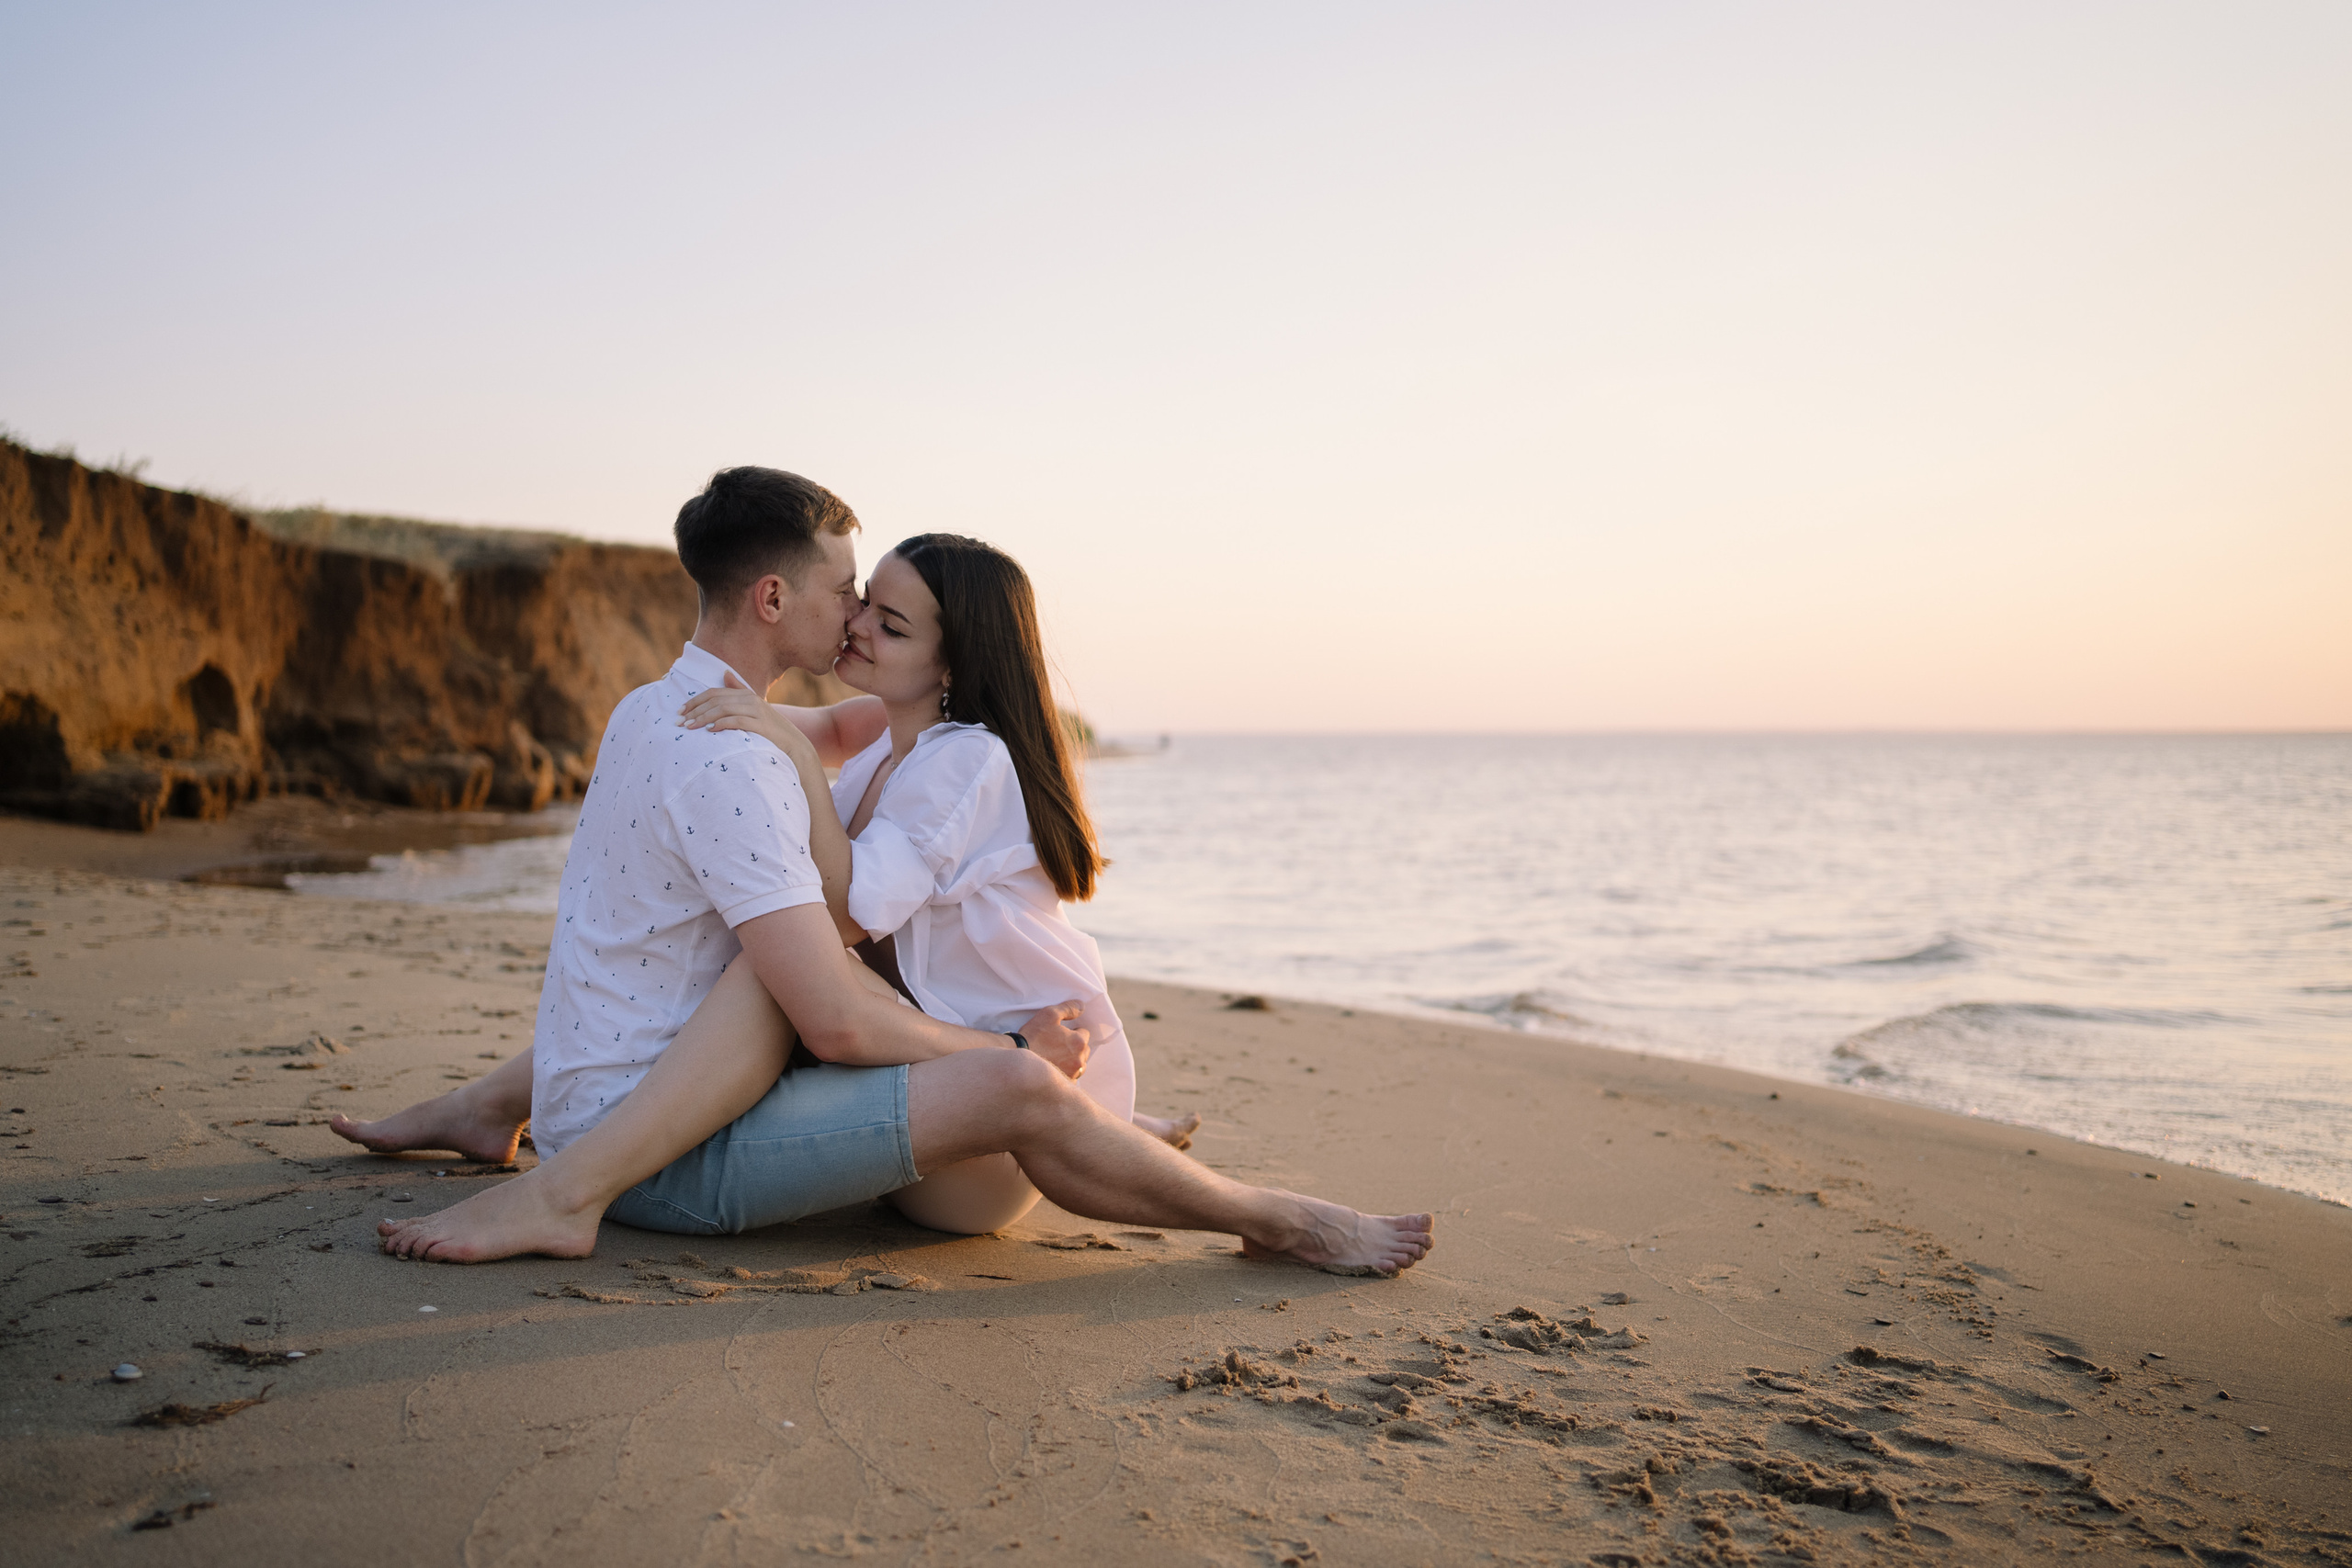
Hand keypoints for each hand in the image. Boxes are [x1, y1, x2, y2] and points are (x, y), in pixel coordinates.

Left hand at [680, 676, 815, 765]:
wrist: (795, 747)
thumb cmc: (771, 731)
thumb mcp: (754, 709)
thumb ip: (739, 691)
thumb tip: (724, 673)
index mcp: (746, 694)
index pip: (714, 693)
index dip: (695, 701)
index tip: (680, 711)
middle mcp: (751, 699)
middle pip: (716, 700)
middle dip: (694, 710)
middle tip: (679, 722)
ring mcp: (757, 712)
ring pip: (723, 709)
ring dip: (703, 718)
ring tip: (690, 727)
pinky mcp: (761, 725)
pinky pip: (737, 721)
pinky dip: (721, 724)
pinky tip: (710, 731)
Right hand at [1019, 1001, 1090, 1080]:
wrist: (1017, 1061)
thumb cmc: (1033, 1036)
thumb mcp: (1049, 1014)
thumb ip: (1069, 1008)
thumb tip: (1082, 1006)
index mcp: (1078, 1042)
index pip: (1084, 1033)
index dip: (1073, 1031)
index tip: (1060, 1033)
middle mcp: (1079, 1060)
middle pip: (1084, 1050)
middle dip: (1075, 1046)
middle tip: (1057, 1044)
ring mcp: (1072, 1074)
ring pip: (1079, 1065)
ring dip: (1072, 1060)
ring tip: (1055, 1057)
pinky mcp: (1064, 1085)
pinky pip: (1071, 1078)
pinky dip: (1065, 1073)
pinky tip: (1053, 1069)